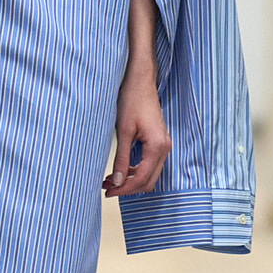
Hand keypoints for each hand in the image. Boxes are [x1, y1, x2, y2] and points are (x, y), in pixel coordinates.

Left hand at [103, 64, 170, 197]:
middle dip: (127, 187)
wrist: (140, 81)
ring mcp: (164, 145)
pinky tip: (120, 169)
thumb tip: (116, 180)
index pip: (141, 178)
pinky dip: (135, 170)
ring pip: (149, 174)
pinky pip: (149, 164)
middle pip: (148, 181)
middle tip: (107, 188)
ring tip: (110, 179)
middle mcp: (165, 148)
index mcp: (157, 146)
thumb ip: (121, 157)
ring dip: (131, 180)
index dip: (124, 188)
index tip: (108, 191)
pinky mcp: (159, 142)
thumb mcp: (123, 131)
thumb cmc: (132, 100)